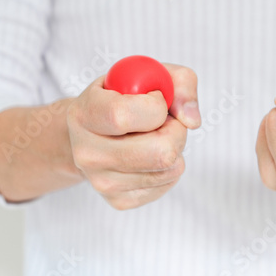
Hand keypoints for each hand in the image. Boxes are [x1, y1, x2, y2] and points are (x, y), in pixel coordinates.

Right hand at [67, 64, 200, 209]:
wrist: (93, 131)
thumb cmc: (124, 98)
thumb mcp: (148, 74)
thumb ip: (180, 83)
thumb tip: (192, 120)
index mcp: (84, 114)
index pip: (123, 115)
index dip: (155, 105)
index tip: (156, 99)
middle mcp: (87, 153)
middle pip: (159, 152)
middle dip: (176, 131)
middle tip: (166, 121)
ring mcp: (102, 181)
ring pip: (169, 169)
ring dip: (175, 148)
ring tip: (155, 136)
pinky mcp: (119, 200)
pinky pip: (167, 183)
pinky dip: (170, 166)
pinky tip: (151, 154)